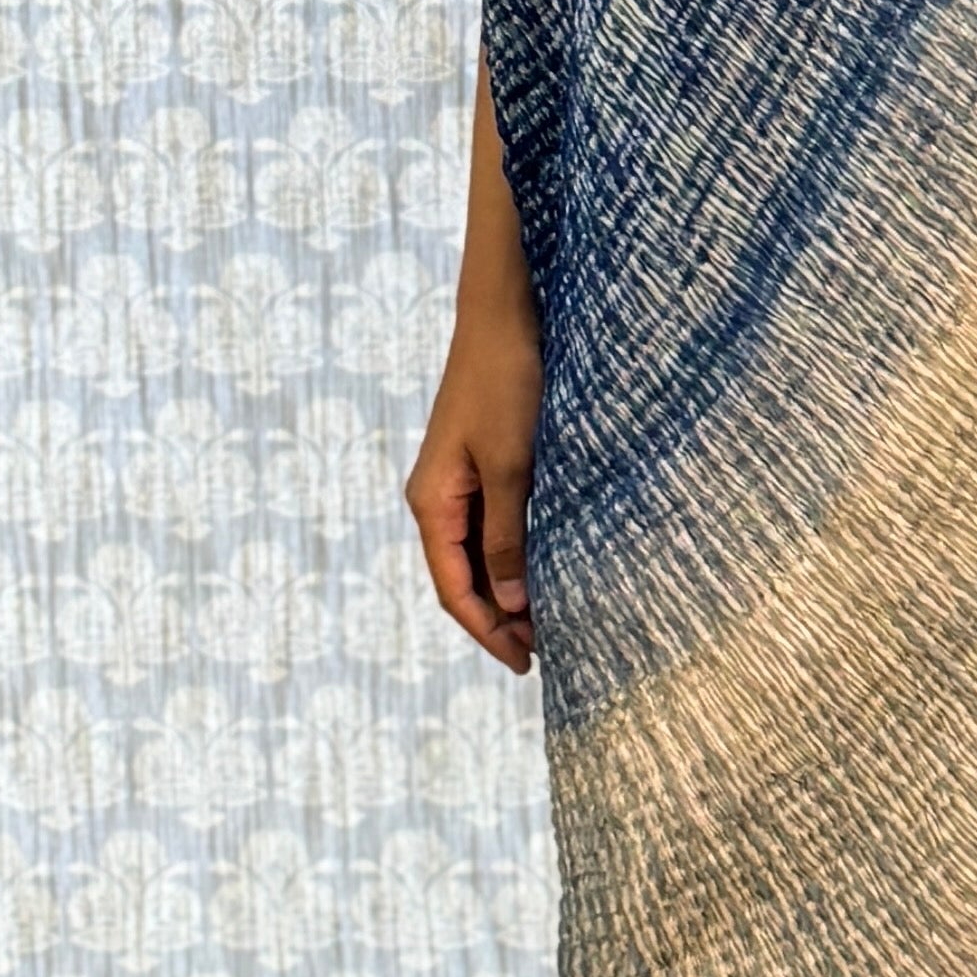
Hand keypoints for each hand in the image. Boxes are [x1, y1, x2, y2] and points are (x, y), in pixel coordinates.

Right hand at [408, 303, 543, 670]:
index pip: (452, 587)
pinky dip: (513, 556)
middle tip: (541, 654)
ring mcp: (457, 481)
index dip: (485, 631)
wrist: (504, 314)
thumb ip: (507, 535)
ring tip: (545, 623)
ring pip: (477, 554)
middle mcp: (437, 497)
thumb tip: (508, 603)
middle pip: (461, 577)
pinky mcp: (480, 465)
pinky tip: (540, 570)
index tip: (523, 662)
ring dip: (506, 591)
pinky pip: (490, 526)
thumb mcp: (511, 465)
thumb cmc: (505, 382)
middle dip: (497, 619)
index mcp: (431, 502)